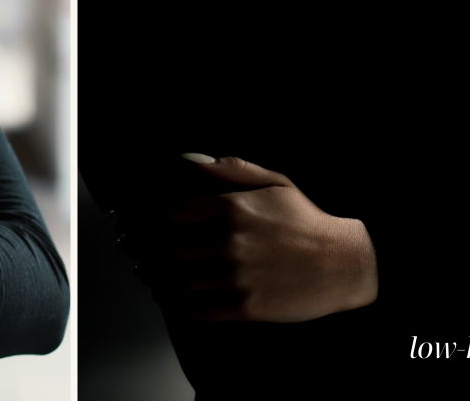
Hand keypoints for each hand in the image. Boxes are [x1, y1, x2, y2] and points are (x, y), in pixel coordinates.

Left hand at [118, 155, 377, 322]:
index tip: (126, 220)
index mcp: (229, 208)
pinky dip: (173, 304)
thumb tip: (187, 159)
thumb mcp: (271, 181)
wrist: (343, 263)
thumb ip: (226, 171)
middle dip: (138, 248)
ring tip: (144, 272)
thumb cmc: (303, 219)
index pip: (164, 215)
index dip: (138, 218)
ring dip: (152, 277)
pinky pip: (193, 310)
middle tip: (127, 247)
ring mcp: (234, 278)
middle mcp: (226, 243)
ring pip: (172, 281)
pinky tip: (168, 296)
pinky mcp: (243, 307)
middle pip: (161, 249)